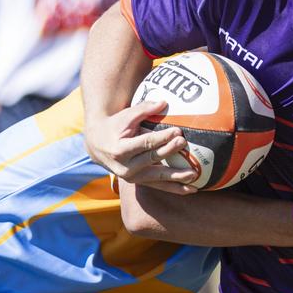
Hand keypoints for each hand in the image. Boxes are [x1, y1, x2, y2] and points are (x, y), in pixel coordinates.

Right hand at [84, 99, 201, 193]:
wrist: (97, 147)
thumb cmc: (115, 127)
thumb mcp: (126, 116)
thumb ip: (144, 109)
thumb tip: (164, 103)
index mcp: (121, 150)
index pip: (145, 143)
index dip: (162, 138)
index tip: (178, 131)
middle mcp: (125, 167)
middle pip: (152, 159)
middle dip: (169, 151)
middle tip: (185, 143)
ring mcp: (132, 178)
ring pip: (157, 178)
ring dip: (177, 177)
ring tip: (194, 174)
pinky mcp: (139, 182)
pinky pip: (159, 187)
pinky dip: (175, 188)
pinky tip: (191, 189)